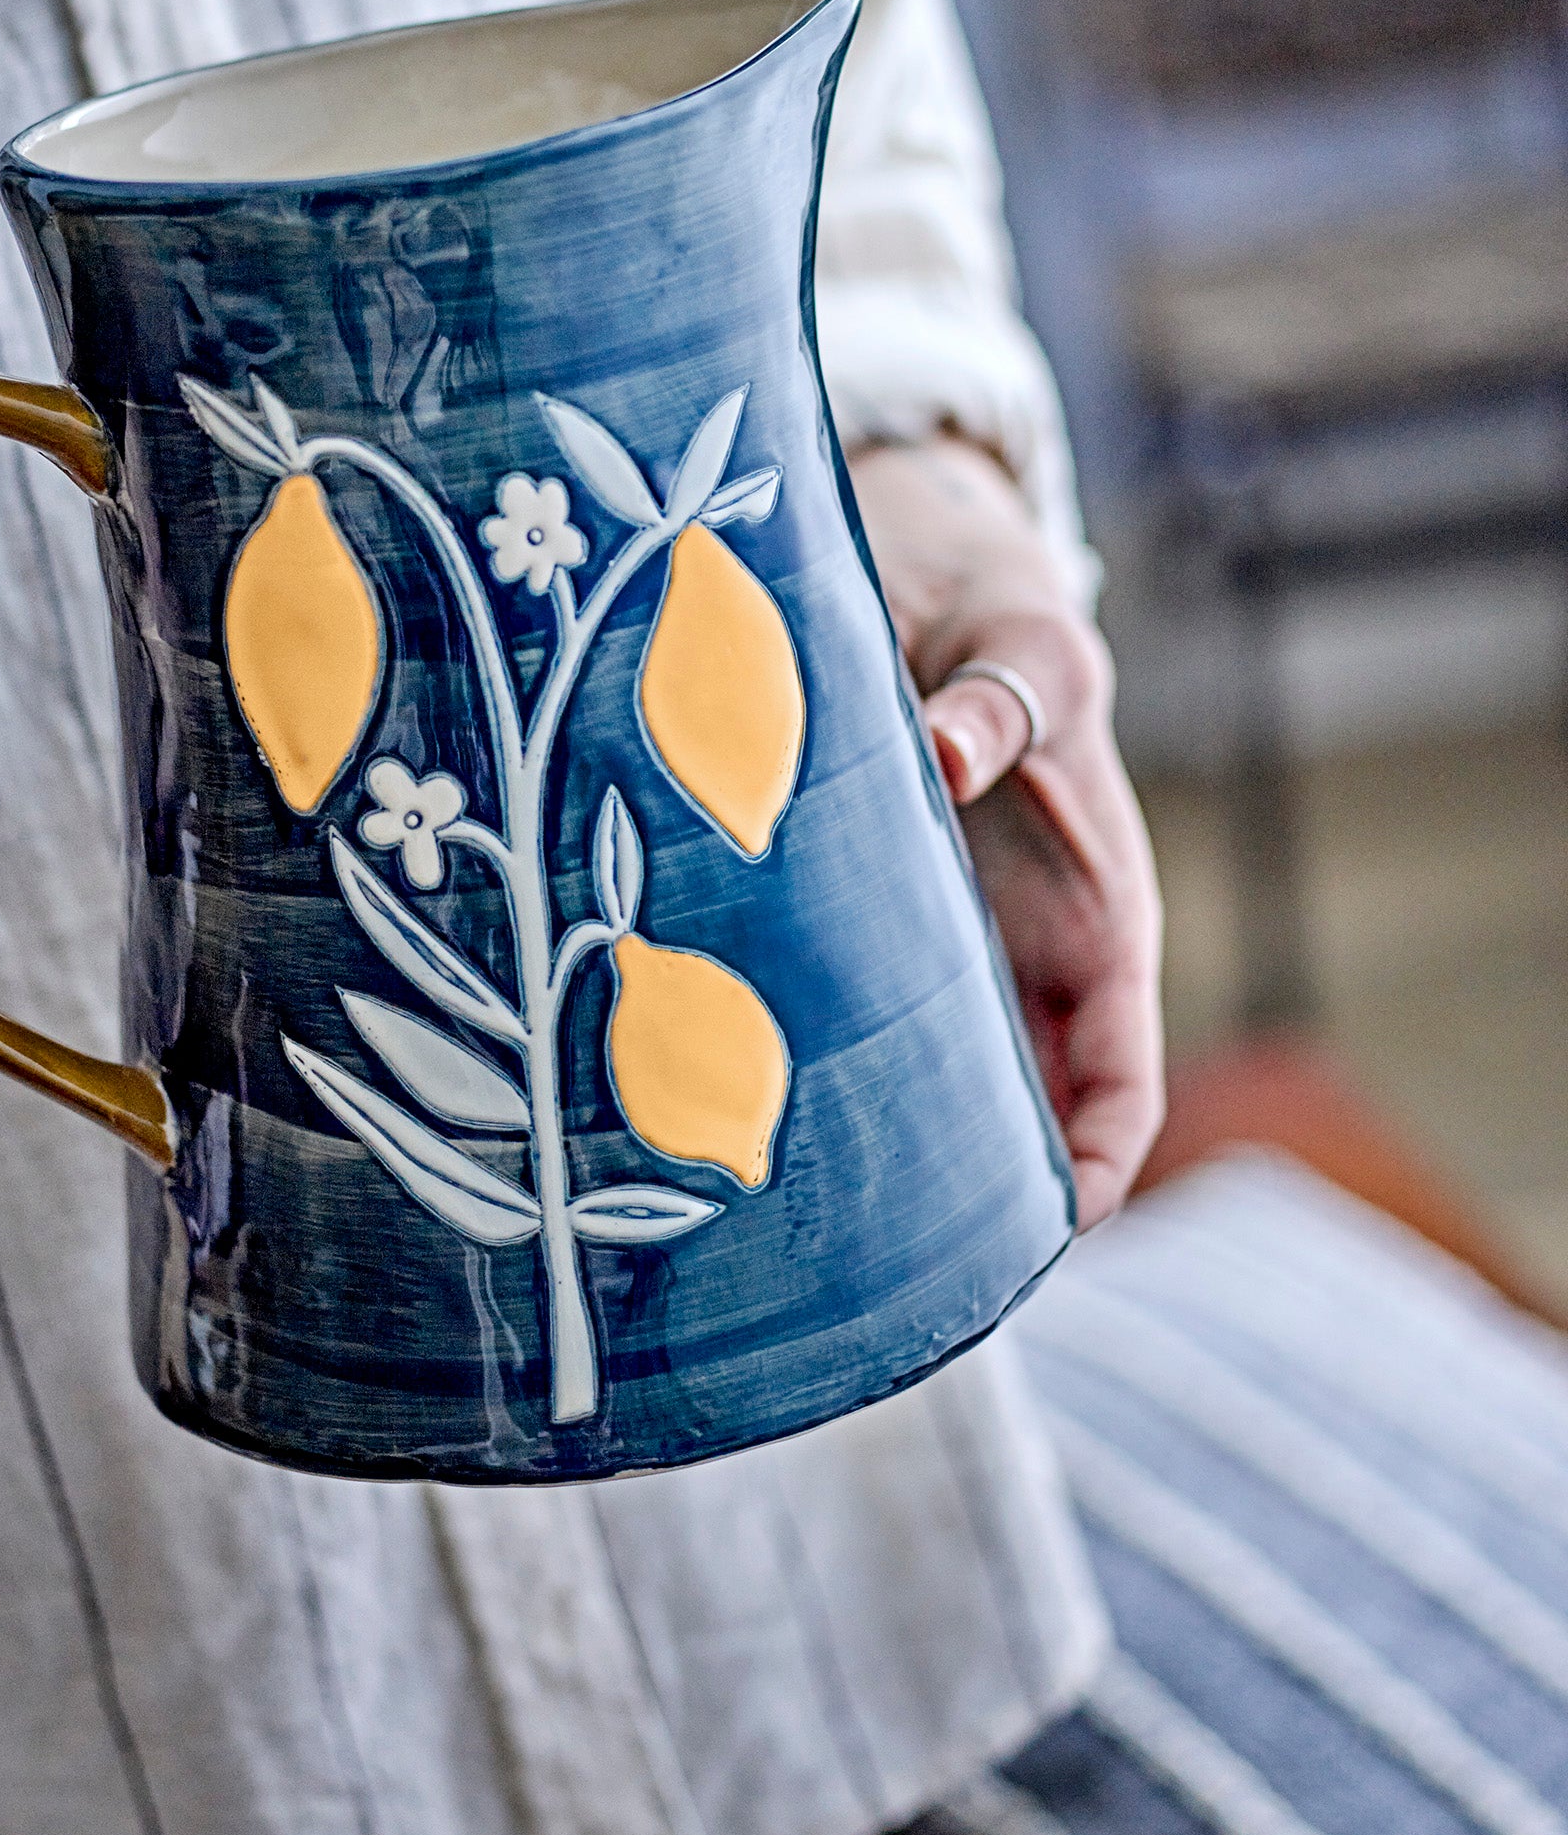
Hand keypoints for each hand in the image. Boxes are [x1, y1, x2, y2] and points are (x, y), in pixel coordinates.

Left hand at [850, 435, 1163, 1225]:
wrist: (925, 575)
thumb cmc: (1006, 624)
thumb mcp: (1029, 654)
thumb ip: (1001, 704)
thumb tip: (951, 754)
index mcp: (1099, 930)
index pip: (1121, 1089)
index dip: (1093, 1167)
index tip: (1046, 1229)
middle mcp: (1016, 963)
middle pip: (1005, 1120)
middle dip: (959, 1199)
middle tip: (876, 1260)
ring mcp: (931, 953)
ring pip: (911, 1086)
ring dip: (865, 1143)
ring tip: (780, 1205)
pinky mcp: (849, 926)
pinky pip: (826, 1011)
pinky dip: (793, 1056)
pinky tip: (713, 1087)